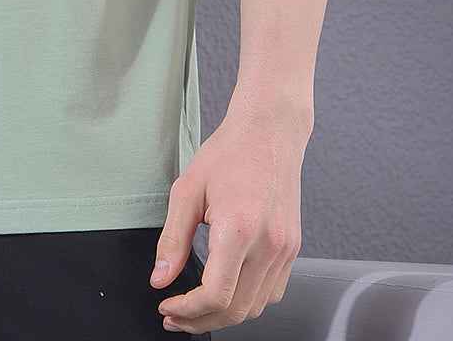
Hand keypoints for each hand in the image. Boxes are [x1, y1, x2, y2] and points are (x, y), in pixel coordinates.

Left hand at [150, 103, 309, 333]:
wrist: (269, 131)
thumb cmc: (229, 153)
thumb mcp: (187, 189)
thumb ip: (172, 240)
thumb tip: (160, 279)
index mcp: (239, 228)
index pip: (216, 295)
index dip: (188, 310)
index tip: (167, 305)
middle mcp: (269, 244)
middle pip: (236, 310)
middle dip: (201, 321)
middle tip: (174, 315)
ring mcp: (285, 249)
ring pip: (256, 307)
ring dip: (224, 315)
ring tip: (195, 308)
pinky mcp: (292, 248)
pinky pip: (272, 292)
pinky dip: (247, 301)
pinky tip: (226, 290)